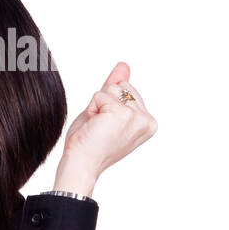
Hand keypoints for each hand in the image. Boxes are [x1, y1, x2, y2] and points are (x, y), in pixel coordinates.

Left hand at [59, 63, 157, 178]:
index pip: (126, 90)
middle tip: (99, 127)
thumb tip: (123, 65)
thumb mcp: (104, 111)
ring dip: (97, 106)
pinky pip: (99, 94)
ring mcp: (137, 116)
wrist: (80, 163)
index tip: (105, 127)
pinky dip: (91, 109)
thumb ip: (115, 89)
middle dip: (104, 103)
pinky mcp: (122, 114)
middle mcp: (147, 119)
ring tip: (96, 127)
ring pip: (111, 89)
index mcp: (148, 122)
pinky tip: (94, 126)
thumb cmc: (89, 143)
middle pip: (121, 86)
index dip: (108, 105)